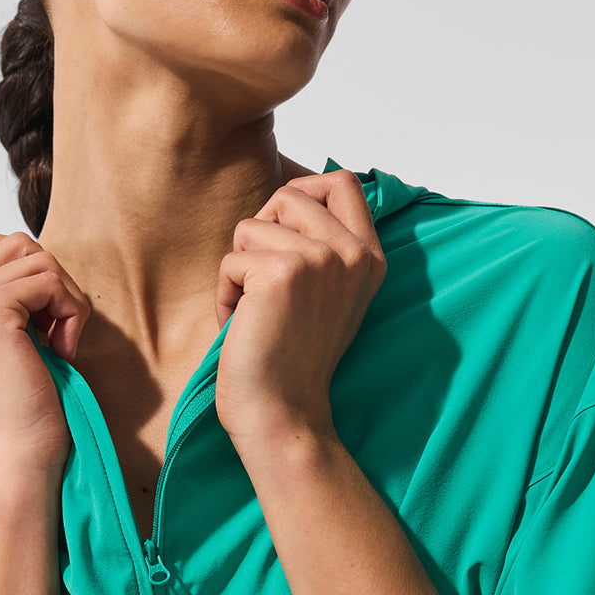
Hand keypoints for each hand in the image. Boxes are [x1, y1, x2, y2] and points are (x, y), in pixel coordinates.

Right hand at [0, 229, 90, 475]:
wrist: (18, 450)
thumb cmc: (22, 403)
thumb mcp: (7, 339)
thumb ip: (6, 296)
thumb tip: (39, 257)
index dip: (32, 275)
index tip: (41, 324)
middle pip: (17, 244)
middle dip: (53, 282)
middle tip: (57, 331)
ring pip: (38, 258)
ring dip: (65, 298)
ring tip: (61, 342)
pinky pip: (50, 280)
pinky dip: (71, 312)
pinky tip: (62, 349)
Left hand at [214, 170, 385, 450]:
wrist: (283, 414)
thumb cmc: (292, 358)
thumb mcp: (327, 293)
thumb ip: (323, 244)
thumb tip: (288, 194)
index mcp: (370, 257)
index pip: (342, 180)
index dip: (303, 193)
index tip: (285, 234)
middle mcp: (353, 254)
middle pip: (289, 194)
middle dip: (261, 235)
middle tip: (265, 286)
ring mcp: (321, 260)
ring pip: (251, 226)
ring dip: (240, 269)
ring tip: (256, 313)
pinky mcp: (281, 272)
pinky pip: (230, 260)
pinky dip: (225, 295)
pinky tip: (243, 327)